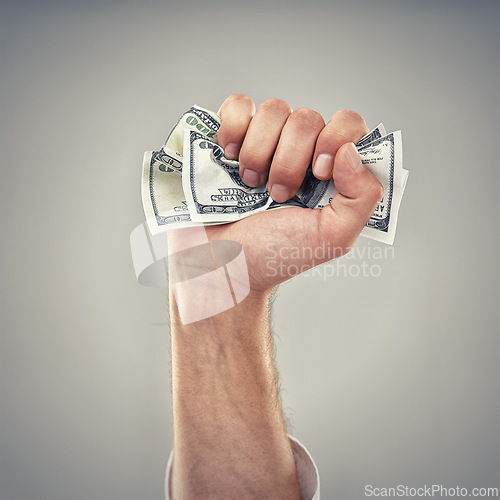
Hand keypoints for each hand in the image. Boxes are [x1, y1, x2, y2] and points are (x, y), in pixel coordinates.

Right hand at [175, 94, 382, 293]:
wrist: (219, 265)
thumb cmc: (273, 256)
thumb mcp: (331, 238)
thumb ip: (361, 197)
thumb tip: (351, 150)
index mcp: (328, 172)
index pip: (348, 125)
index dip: (336, 139)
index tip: (319, 173)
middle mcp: (298, 152)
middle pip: (307, 118)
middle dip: (289, 161)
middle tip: (277, 195)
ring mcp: (262, 142)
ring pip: (273, 109)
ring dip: (259, 152)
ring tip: (250, 185)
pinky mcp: (228, 138)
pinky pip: (238, 105)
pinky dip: (234, 126)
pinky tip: (229, 157)